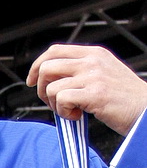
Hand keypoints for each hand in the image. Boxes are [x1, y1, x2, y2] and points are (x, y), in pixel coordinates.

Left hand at [26, 44, 146, 134]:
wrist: (146, 112)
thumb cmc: (125, 98)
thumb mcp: (105, 73)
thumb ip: (82, 71)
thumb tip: (52, 80)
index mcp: (94, 53)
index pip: (54, 51)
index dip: (37, 66)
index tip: (32, 81)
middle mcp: (92, 61)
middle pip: (47, 67)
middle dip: (41, 88)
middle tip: (52, 102)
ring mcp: (93, 76)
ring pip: (51, 86)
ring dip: (54, 104)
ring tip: (70, 110)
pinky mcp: (94, 94)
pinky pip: (61, 100)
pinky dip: (64, 113)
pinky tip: (78, 116)